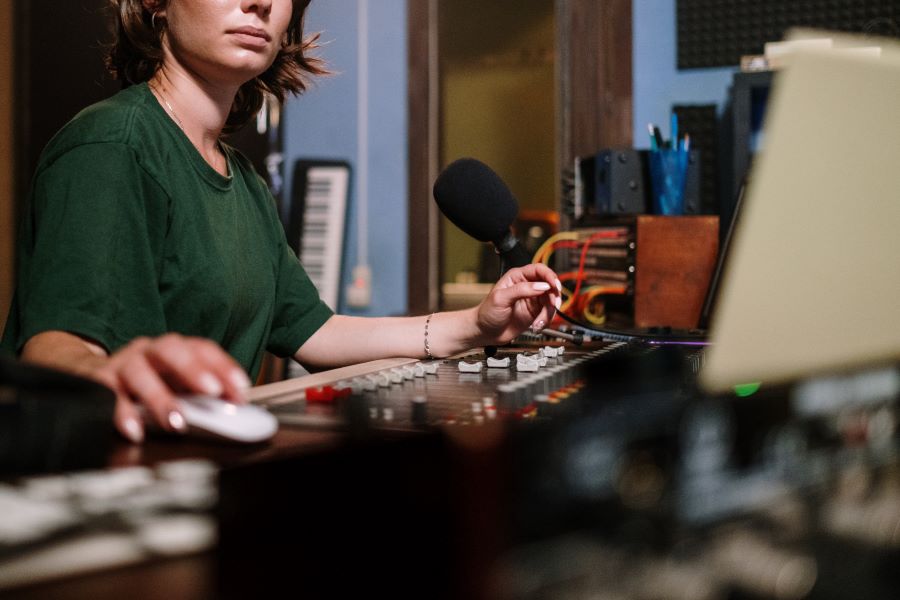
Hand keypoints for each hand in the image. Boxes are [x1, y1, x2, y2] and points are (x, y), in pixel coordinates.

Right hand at [78, 334, 249, 442]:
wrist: (92, 376)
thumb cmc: (146, 384)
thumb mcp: (175, 386)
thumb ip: (202, 397)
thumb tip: (235, 413)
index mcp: (172, 349)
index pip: (201, 349)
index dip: (223, 366)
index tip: (241, 389)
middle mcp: (147, 351)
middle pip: (170, 349)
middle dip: (193, 369)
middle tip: (213, 391)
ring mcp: (121, 365)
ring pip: (138, 372)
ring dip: (159, 398)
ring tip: (176, 422)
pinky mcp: (97, 383)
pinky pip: (107, 395)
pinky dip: (121, 413)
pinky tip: (135, 431)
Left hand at [476, 263, 561, 344]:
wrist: (485, 332)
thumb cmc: (487, 312)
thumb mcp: (501, 298)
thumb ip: (521, 290)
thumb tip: (541, 286)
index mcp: (517, 277)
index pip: (539, 270)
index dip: (549, 276)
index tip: (554, 286)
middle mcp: (527, 286)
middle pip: (550, 285)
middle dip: (553, 296)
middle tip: (551, 305)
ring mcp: (533, 300)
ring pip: (551, 301)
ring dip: (549, 313)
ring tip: (539, 322)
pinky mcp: (536, 313)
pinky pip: (548, 314)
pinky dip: (546, 321)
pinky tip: (537, 326)